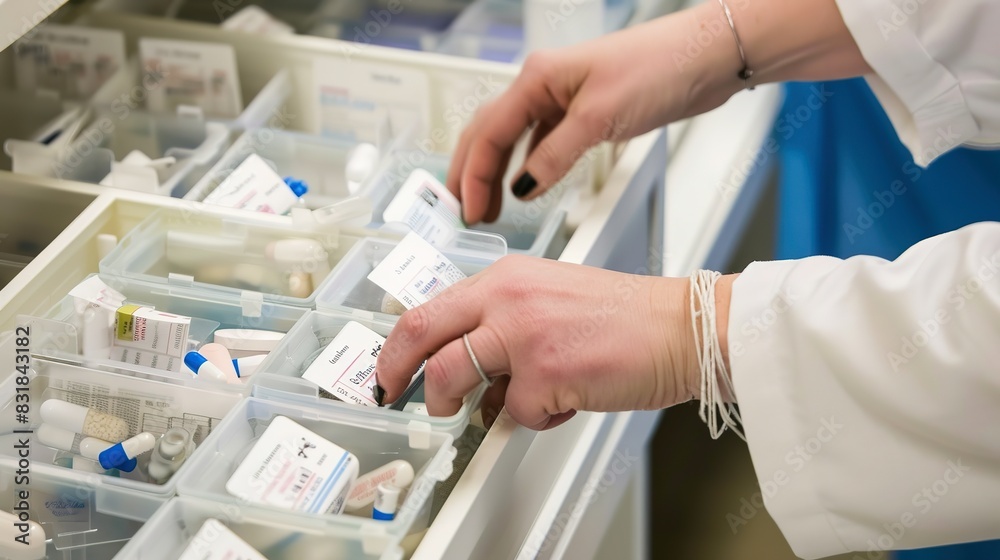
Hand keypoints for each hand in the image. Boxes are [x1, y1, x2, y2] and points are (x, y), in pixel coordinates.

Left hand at [374, 256, 727, 429]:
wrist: (678, 327)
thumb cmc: (624, 316)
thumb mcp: (549, 297)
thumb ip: (502, 321)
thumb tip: (468, 367)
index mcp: (506, 277)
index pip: (429, 307)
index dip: (398, 344)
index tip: (390, 366)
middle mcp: (507, 298)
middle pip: (419, 332)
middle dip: (395, 371)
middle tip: (392, 394)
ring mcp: (522, 334)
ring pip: (449, 375)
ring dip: (453, 402)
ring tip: (483, 408)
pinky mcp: (545, 372)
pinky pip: (513, 413)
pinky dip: (534, 418)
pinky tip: (565, 401)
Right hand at [449, 2, 744, 223]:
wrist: (704, 57)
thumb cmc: (658, 67)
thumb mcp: (599, 118)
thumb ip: (554, 156)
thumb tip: (522, 186)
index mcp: (537, 78)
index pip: (488, 133)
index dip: (473, 175)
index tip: (467, 208)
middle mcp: (544, 86)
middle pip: (489, 133)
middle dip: (471, 173)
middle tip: (461, 210)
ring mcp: (563, 98)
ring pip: (514, 139)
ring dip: (496, 172)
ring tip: (487, 205)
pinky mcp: (585, 112)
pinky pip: (541, 141)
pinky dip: (528, 165)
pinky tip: (526, 185)